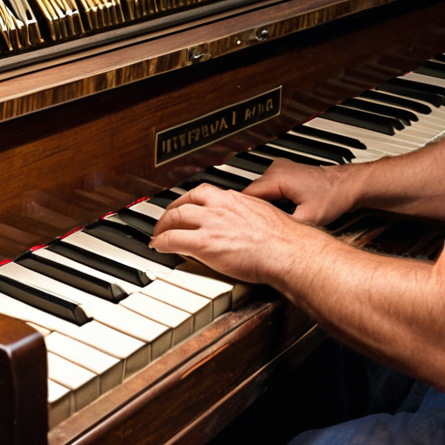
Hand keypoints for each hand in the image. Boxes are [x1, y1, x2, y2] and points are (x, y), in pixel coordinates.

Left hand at [151, 184, 324, 283]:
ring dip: (162, 225)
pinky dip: (161, 242)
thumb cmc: (284, 239)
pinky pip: (173, 239)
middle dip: (171, 211)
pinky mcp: (204, 244)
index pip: (204, 192)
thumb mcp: (265, 215)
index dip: (190, 200)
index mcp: (235, 199)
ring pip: (175, 217)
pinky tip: (157, 246)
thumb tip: (248, 223)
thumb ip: (249, 215)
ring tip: (158, 233)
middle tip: (165, 220)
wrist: (287, 251)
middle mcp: (220, 207)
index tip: (186, 206)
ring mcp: (211, 224)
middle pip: (185, 201)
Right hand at [243, 159, 355, 225]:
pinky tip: (270, 211)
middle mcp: (276, 169)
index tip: (236, 225)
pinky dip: (266, 198)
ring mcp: (279, 168)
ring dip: (258, 204)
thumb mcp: (308, 219)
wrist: (348, 185)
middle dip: (249, 209)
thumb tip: (270, 237)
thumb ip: (285, 227)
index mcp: (277, 178)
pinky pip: (267, 186)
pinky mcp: (284, 171)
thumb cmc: (333, 197)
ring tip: (258, 220)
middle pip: (251, 192)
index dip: (241, 212)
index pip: (247, 195)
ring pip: (258, 189)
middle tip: (246, 228)